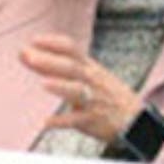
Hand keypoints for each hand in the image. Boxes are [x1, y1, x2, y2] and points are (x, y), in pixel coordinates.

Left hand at [20, 34, 142, 143]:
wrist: (136, 118)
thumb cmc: (106, 94)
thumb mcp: (89, 75)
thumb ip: (58, 66)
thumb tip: (27, 55)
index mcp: (89, 67)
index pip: (71, 49)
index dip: (53, 43)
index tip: (33, 40)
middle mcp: (91, 80)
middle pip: (71, 67)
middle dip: (49, 61)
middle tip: (27, 56)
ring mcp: (93, 100)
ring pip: (77, 91)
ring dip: (60, 86)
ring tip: (43, 84)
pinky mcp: (92, 120)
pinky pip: (76, 120)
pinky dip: (61, 121)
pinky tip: (46, 122)